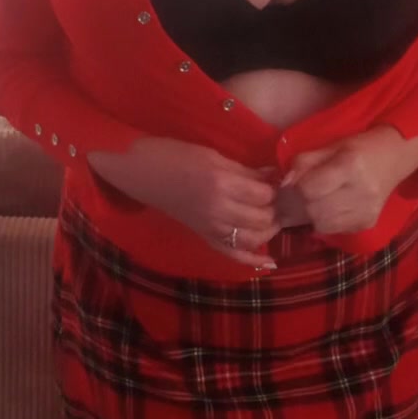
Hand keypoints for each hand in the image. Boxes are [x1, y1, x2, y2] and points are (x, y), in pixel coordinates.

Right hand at [88, 137, 281, 268]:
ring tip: (274, 216)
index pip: (263, 194)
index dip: (274, 188)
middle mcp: (219, 211)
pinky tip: (270, 263)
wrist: (141, 172)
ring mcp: (211, 228)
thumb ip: (245, 170)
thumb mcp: (213, 155)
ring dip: (270, 229)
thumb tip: (274, 175)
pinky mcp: (205, 237)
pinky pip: (233, 255)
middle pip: (262, 218)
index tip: (275, 180)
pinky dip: (253, 260)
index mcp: (221, 184)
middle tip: (276, 197)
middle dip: (274, 208)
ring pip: (253, 239)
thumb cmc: (174, 155)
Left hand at [280, 127, 406, 235]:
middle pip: (314, 210)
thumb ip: (304, 163)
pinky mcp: (367, 223)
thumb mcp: (330, 147)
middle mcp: (361, 191)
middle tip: (292, 200)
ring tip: (308, 204)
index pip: (309, 189)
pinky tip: (325, 210)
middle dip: (298, 206)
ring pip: (322, 224)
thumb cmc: (360, 147)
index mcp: (350, 166)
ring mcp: (366, 211)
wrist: (395, 156)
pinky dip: (324, 222)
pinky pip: (334, 229)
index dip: (293, 190)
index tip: (287, 187)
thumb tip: (283, 185)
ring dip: (309, 216)